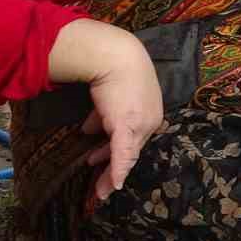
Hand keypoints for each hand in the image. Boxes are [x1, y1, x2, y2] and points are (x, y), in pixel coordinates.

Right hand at [47, 19, 163, 201]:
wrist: (116, 55)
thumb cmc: (114, 69)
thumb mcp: (110, 95)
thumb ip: (103, 114)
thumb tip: (89, 129)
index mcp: (150, 112)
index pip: (135, 137)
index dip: (119, 150)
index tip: (103, 160)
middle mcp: (150, 120)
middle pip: (132, 149)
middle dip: (114, 166)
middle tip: (104, 183)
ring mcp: (141, 124)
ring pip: (127, 155)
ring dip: (112, 172)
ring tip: (101, 186)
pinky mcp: (127, 125)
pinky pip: (122, 154)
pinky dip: (118, 170)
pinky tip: (114, 185)